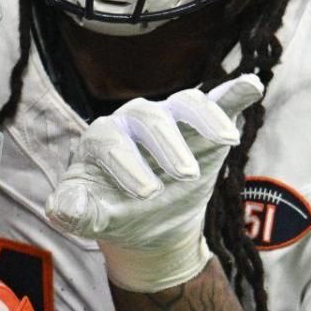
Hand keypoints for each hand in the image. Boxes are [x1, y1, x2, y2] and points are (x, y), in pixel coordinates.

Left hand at [45, 75, 263, 292]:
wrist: (146, 223)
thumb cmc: (113, 214)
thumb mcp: (94, 220)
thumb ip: (76, 214)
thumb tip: (59, 209)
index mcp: (101, 140)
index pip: (108, 142)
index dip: (126, 165)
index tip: (147, 195)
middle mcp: (133, 121)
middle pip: (149, 118)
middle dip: (167, 146)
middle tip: (183, 177)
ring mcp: (170, 119)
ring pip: (185, 103)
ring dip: (204, 119)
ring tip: (223, 141)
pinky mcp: (201, 125)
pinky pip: (218, 100)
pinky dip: (234, 92)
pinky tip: (251, 87)